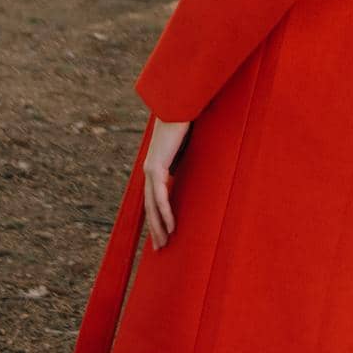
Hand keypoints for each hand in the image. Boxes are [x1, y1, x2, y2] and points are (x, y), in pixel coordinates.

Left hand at [143, 117, 190, 248]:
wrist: (178, 105)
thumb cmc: (186, 122)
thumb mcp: (188, 147)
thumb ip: (188, 159)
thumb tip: (202, 168)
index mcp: (156, 165)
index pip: (154, 197)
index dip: (158, 216)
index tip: (164, 232)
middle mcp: (150, 170)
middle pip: (150, 206)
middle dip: (155, 228)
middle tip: (160, 247)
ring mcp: (151, 169)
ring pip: (152, 206)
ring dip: (158, 226)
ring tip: (164, 244)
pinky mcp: (156, 167)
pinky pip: (160, 197)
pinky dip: (165, 213)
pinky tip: (171, 227)